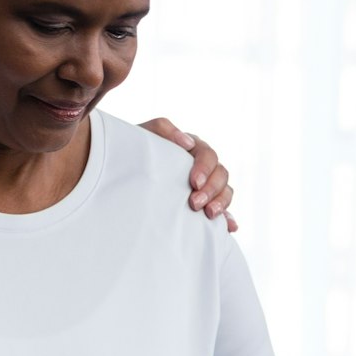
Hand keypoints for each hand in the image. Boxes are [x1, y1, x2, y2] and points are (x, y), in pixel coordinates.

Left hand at [140, 117, 237, 231]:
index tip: (194, 182)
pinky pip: (223, 211)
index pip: (208, 155)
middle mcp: (203, 166)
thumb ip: (164, 129)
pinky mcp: (205, 203)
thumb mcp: (146, 135)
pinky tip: (229, 227)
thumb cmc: (136, 151)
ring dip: (221, 203)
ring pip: (226, 191)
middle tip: (195, 204)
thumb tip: (187, 142)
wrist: (125, 172)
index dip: (205, 169)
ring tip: (209, 214)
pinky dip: (228, 218)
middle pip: (221, 174)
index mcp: (193, 149)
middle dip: (212, 190)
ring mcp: (206, 185)